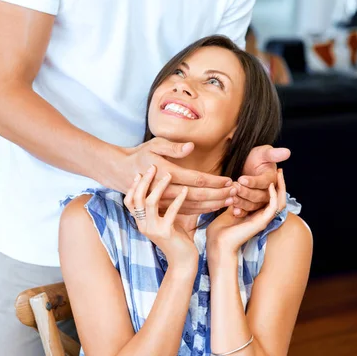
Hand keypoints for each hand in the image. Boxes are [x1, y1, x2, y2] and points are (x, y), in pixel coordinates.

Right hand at [117, 138, 235, 215]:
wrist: (120, 172)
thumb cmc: (140, 156)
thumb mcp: (154, 145)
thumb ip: (172, 147)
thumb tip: (190, 147)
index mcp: (166, 172)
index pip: (196, 179)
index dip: (215, 181)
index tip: (229, 180)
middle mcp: (164, 190)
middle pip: (198, 195)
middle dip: (218, 194)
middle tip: (235, 192)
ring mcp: (162, 203)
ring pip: (193, 207)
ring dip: (213, 204)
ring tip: (230, 200)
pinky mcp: (161, 210)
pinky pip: (184, 212)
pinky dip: (201, 210)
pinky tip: (213, 207)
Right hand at [123, 164, 197, 265]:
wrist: (182, 262)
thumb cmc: (176, 239)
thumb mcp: (164, 221)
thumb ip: (160, 208)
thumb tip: (162, 188)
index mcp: (141, 222)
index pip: (129, 202)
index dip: (133, 187)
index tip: (139, 173)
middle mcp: (143, 225)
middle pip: (137, 199)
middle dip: (144, 181)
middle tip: (153, 167)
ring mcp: (153, 229)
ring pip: (150, 202)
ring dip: (159, 186)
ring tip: (169, 175)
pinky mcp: (166, 232)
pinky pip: (170, 211)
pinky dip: (178, 199)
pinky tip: (185, 190)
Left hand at [207, 169, 286, 260]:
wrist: (217, 243)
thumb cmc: (219, 229)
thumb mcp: (228, 210)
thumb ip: (235, 201)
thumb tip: (233, 189)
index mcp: (255, 215)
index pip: (268, 198)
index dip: (272, 186)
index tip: (271, 172)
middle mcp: (261, 217)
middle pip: (278, 199)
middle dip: (280, 184)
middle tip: (279, 170)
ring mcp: (263, 220)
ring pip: (279, 201)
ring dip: (281, 187)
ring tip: (279, 173)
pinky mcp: (261, 222)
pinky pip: (272, 207)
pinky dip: (273, 195)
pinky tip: (271, 185)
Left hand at [232, 145, 289, 216]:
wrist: (245, 165)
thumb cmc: (255, 158)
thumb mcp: (262, 153)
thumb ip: (272, 154)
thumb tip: (287, 152)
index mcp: (271, 178)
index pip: (264, 182)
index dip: (253, 182)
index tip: (241, 178)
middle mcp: (268, 192)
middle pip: (258, 196)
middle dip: (246, 192)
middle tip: (234, 187)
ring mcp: (259, 200)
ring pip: (252, 205)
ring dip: (242, 202)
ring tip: (231, 197)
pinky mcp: (251, 206)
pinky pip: (248, 212)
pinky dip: (241, 212)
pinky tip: (234, 211)